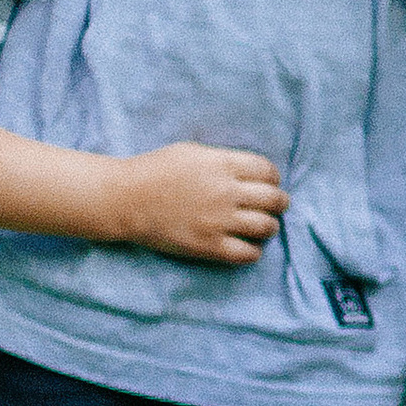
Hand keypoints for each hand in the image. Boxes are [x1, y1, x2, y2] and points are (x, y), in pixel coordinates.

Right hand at [112, 143, 287, 264]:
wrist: (125, 199)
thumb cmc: (155, 170)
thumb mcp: (193, 152)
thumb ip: (224, 160)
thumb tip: (249, 172)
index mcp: (223, 164)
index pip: (268, 171)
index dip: (273, 177)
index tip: (270, 183)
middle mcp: (227, 192)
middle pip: (274, 199)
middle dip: (279, 202)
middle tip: (276, 206)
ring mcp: (219, 221)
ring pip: (266, 227)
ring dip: (270, 226)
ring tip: (263, 226)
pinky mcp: (209, 246)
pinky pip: (247, 254)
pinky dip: (253, 251)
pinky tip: (247, 246)